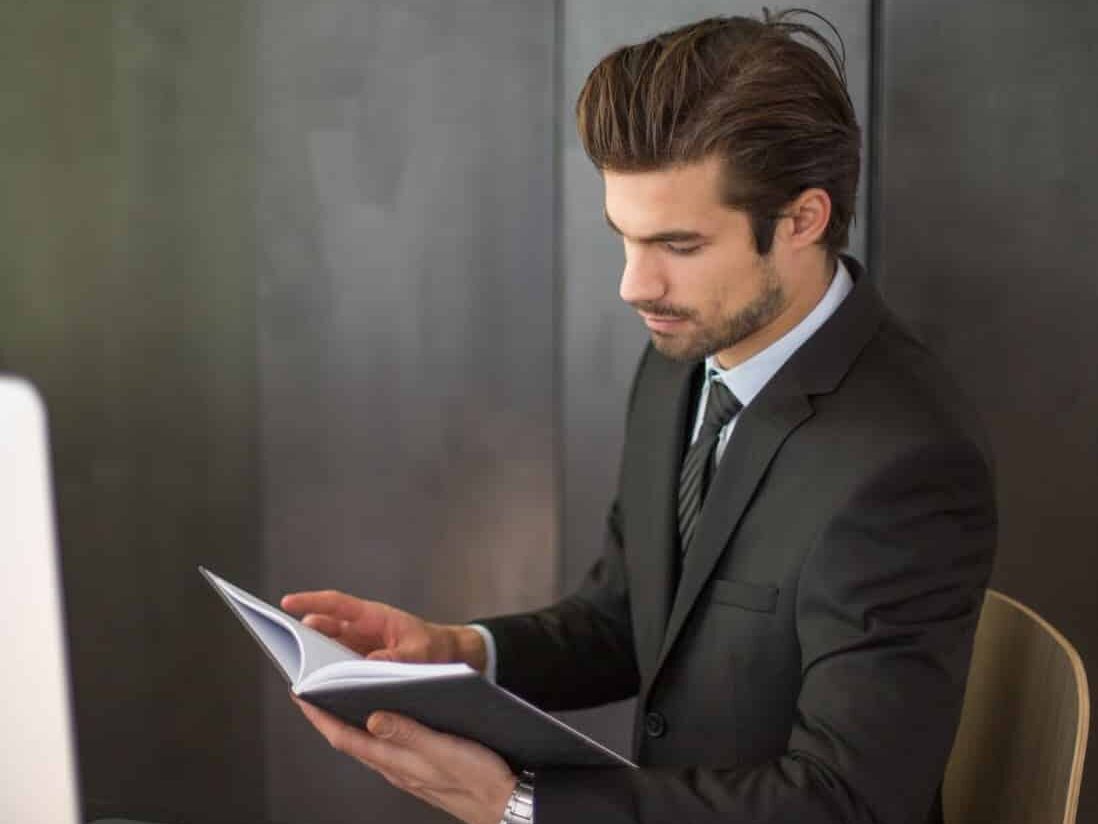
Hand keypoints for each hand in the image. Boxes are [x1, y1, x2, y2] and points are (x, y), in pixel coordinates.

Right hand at [280, 589, 487, 671]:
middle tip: (286, 650)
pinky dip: (327, 678)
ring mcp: (357, 648)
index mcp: (374, 617)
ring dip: (314, 661)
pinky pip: (337, 669)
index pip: (337, 605)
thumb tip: (367, 666)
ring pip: (327, 651)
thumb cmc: (435, 648)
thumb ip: (396, 658)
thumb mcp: (420, 652)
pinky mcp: (359, 666)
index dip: (310, 602)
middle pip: (324, 629)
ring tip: (300, 677)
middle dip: (303, 637)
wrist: (448, 658)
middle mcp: (361, 630)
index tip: (286, 603)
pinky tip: (319, 693)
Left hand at [295, 698, 515, 823]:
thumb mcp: (444, 749)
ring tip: (339, 696)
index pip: (344, 736)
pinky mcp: (422, 768)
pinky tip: (383, 716)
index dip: (319, 715)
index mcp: (395, 761)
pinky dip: (376, 727)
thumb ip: (408, 733)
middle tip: (312, 688)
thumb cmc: (480, 779)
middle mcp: (395, 766)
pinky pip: (387, 746)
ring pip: (367, 743)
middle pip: (350, 738)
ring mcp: (407, 769)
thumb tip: (371, 717)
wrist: (506, 804)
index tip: (300, 693)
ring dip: (349, 720)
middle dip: (328, 714)